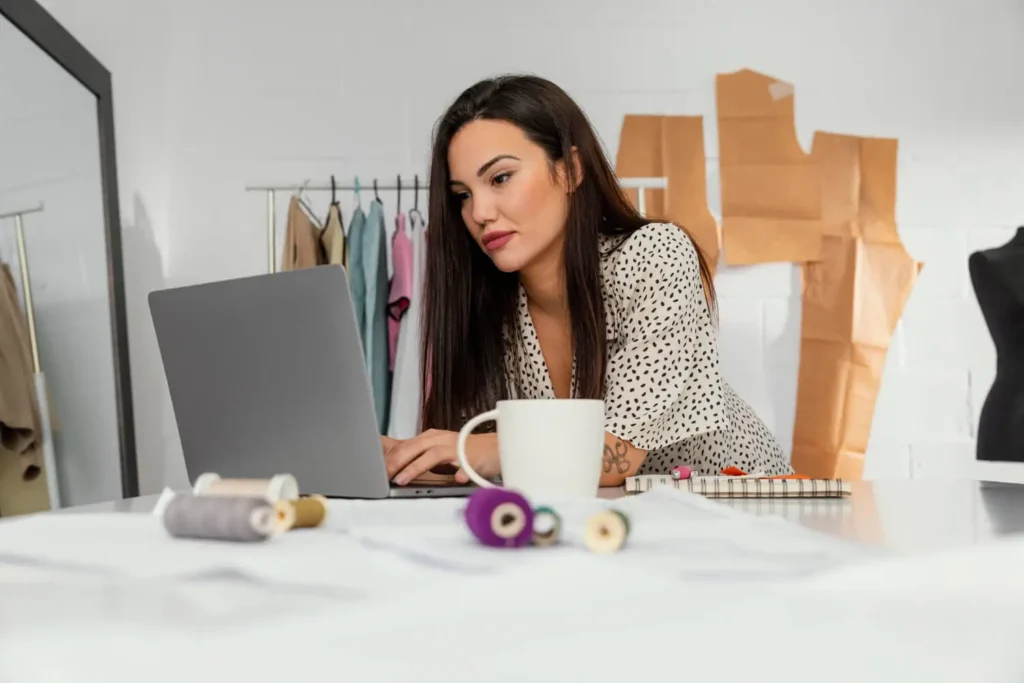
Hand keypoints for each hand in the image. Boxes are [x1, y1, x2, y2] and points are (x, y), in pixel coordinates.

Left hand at [382, 429, 498, 485]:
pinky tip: (455, 478)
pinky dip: (459, 473)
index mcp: (432, 438)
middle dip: (397, 461)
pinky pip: (465, 467)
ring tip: (402, 479)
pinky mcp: (472, 460)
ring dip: (416, 467)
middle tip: (383, 475)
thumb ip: (418, 454)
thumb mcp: (438, 450)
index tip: (375, 468)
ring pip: (433, 455)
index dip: (390, 456)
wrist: (495, 448)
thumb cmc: (465, 451)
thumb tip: (394, 460)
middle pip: (414, 447)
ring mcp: (457, 449)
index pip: (405, 445)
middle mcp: (442, 440)